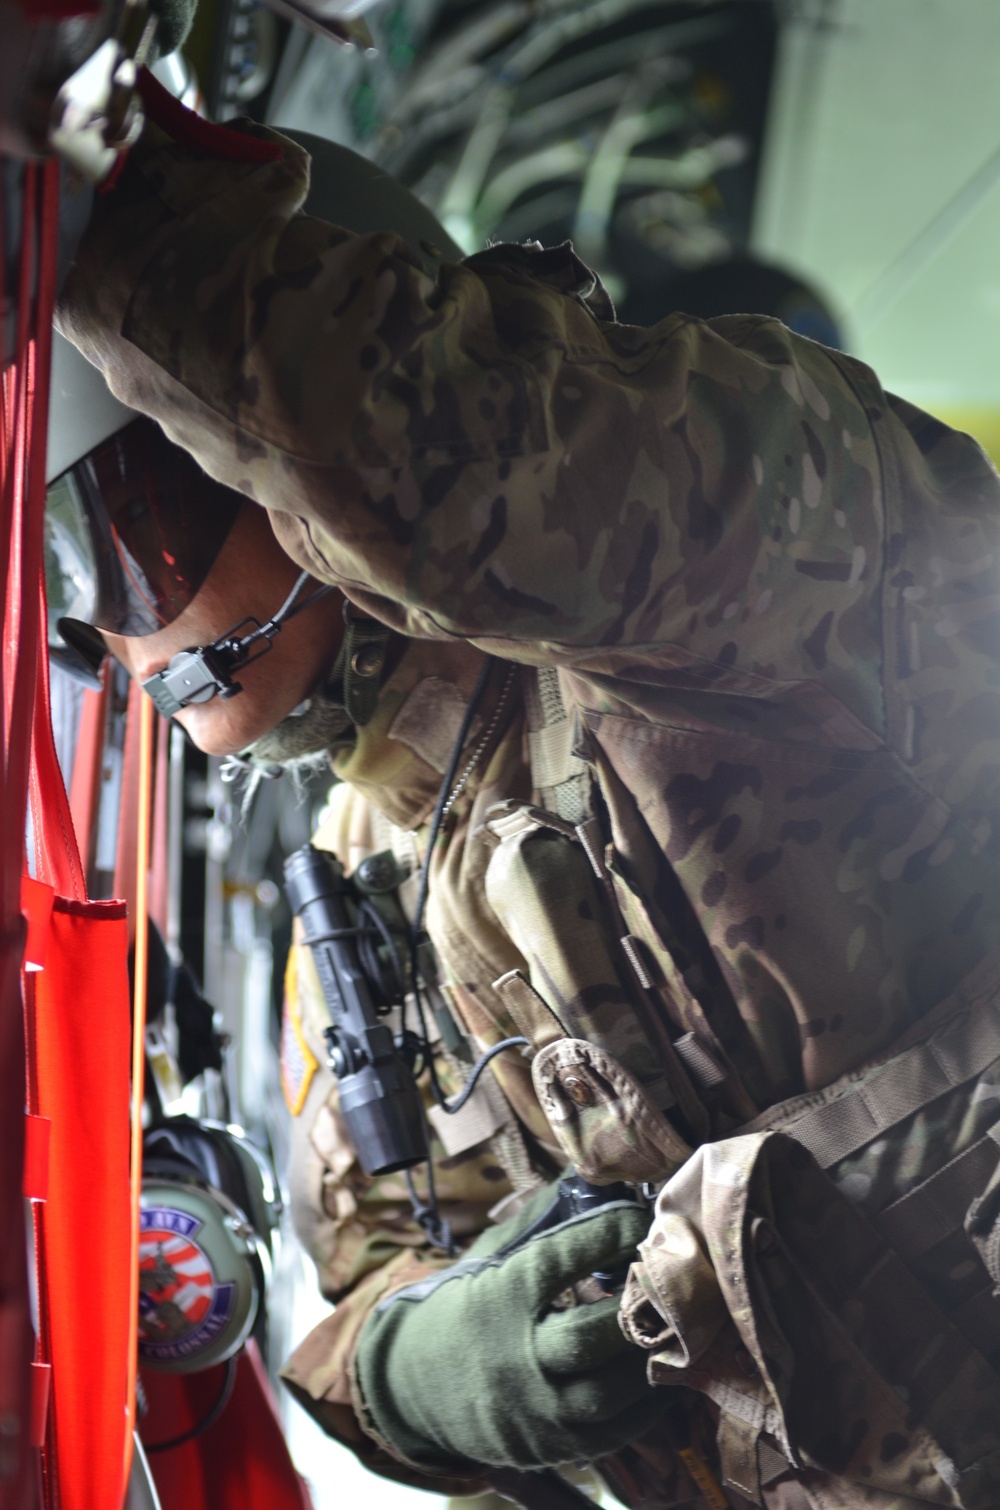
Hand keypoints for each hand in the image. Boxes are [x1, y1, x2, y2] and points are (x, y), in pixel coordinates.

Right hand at [354, 1188, 666, 1471]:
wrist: (414, 1384)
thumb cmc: (466, 1306)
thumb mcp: (492, 1256)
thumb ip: (539, 1219)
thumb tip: (587, 1172)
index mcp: (503, 1295)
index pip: (562, 1259)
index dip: (609, 1233)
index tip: (641, 1217)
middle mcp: (517, 1354)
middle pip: (588, 1336)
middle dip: (638, 1307)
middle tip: (671, 1280)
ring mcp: (533, 1407)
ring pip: (606, 1392)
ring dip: (650, 1359)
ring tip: (676, 1328)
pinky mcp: (548, 1445)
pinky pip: (610, 1433)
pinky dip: (645, 1406)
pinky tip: (662, 1374)